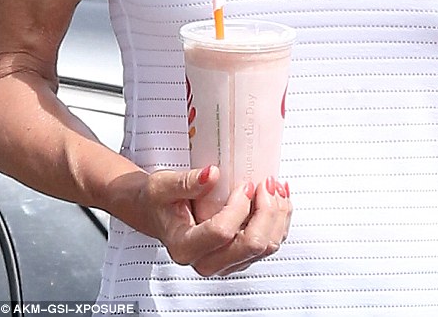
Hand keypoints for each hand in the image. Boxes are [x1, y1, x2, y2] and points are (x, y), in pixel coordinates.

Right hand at [130, 165, 291, 276]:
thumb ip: (187, 182)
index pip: (222, 232)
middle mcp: (207, 261)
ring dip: (278, 214)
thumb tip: (211, 174)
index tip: (244, 184)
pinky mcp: (239, 257)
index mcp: (185, 246)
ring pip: (267, 246)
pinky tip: (277, 197)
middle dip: (267, 211)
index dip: (239, 206)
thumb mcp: (163, 186)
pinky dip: (280, 219)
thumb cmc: (159, 201)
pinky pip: (270, 243)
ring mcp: (226, 262)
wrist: (158, 212)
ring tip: (274, 186)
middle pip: (252, 245)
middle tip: (265, 183)